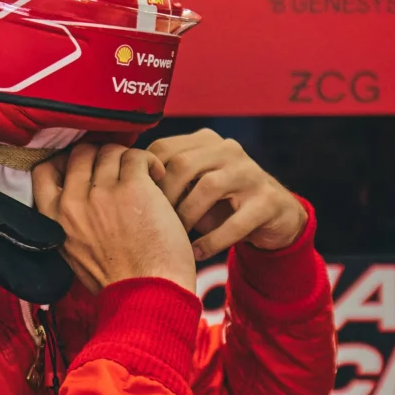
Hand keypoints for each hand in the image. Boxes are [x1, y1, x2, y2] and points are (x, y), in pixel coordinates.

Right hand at [33, 143, 195, 293]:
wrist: (147, 297)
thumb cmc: (118, 282)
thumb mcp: (73, 253)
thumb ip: (69, 222)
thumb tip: (80, 192)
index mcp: (54, 219)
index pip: (44, 169)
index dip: (65, 161)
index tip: (86, 169)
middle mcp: (73, 202)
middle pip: (80, 152)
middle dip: (100, 156)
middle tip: (119, 171)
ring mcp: (102, 193)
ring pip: (109, 151)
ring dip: (127, 159)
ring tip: (143, 177)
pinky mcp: (132, 188)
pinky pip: (137, 155)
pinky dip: (149, 162)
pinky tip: (157, 177)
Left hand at [147, 128, 307, 259]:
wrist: (274, 218)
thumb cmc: (220, 204)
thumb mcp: (192, 187)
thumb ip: (165, 180)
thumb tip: (121, 187)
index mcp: (206, 142)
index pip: (164, 148)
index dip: (147, 175)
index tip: (136, 203)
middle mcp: (229, 150)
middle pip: (183, 164)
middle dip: (163, 197)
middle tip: (152, 223)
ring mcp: (251, 173)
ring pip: (209, 187)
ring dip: (186, 216)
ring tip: (175, 237)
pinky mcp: (268, 201)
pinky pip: (236, 221)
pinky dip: (212, 240)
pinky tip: (196, 252)